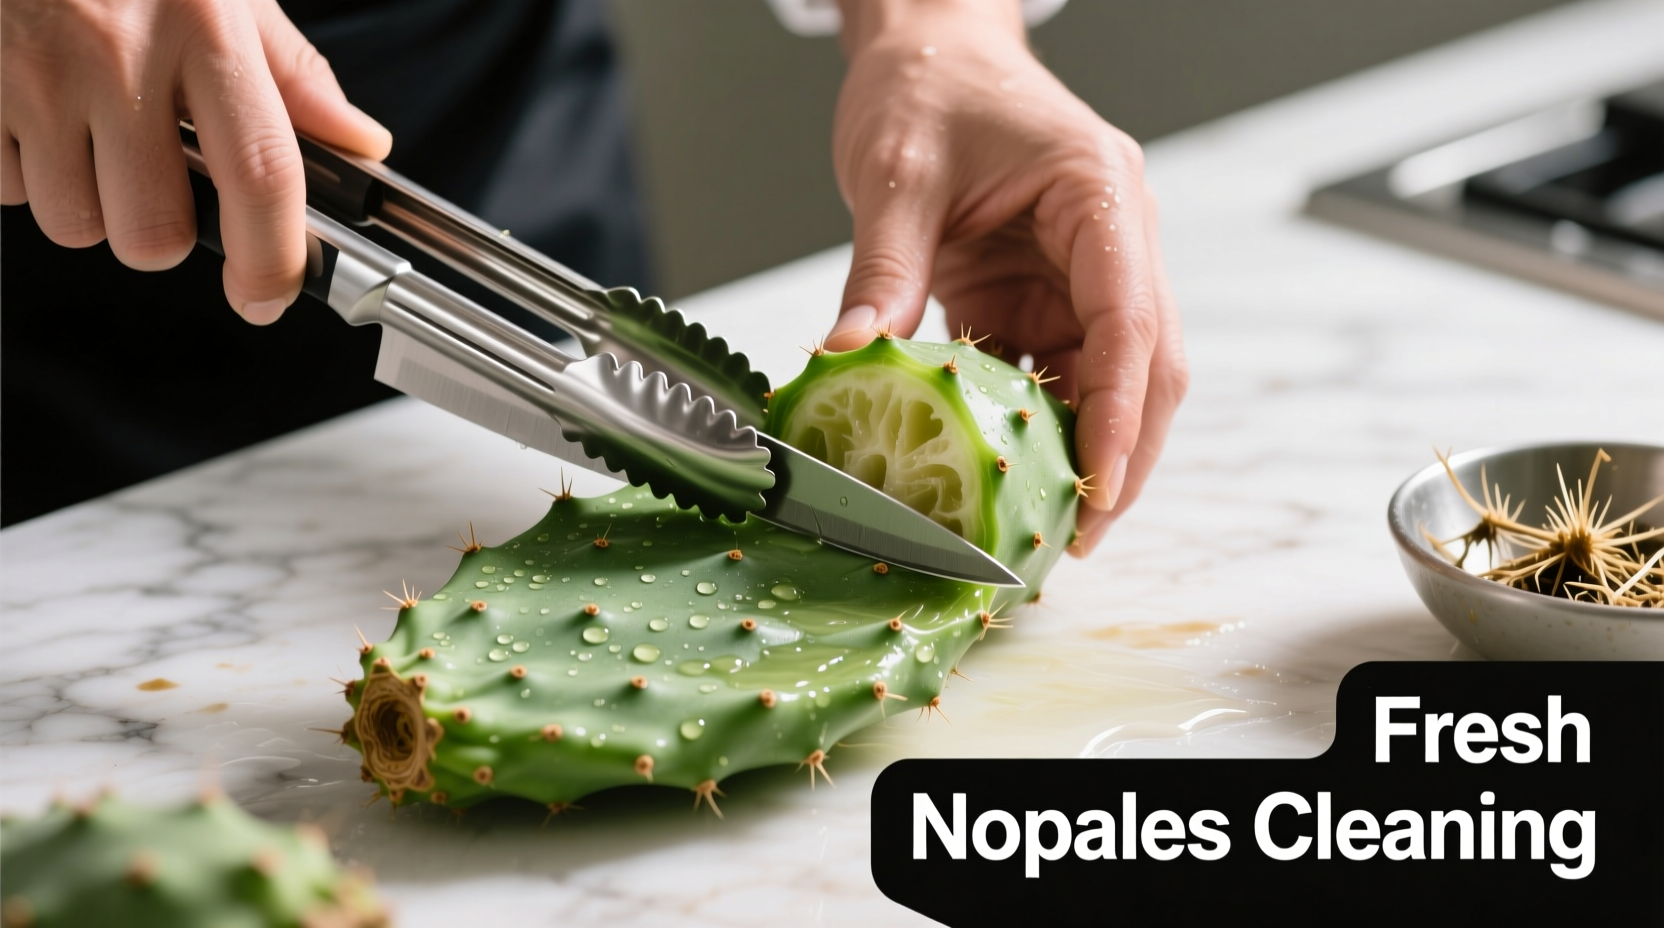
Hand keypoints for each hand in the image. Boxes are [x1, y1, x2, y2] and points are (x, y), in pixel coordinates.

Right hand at [1, 0, 390, 321]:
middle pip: (153, 231)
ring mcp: (34, 75)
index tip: (267, 295)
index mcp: (205, 28)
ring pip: (74, 224)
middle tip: (156, 179)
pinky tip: (39, 115)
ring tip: (91, 133)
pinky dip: (25, 172)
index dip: (271, 259)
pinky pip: (6, 191)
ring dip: (89, 202)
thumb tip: (358, 143)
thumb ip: (291, 74)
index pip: (261, 174)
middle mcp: (119, 55)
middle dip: (160, 232)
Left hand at [825, 0, 1187, 554]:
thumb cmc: (927, 89)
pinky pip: (1057, 372)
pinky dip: (1039, 426)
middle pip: (1146, 365)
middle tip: (1079, 538)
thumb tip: (850, 361)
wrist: (928, 51)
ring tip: (1044, 527)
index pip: (1129, 320)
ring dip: (1086, 452)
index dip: (1120, 411)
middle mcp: (1114, 238)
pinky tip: (1008, 477)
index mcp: (1099, 194)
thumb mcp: (896, 178)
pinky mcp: (1046, 295)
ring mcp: (1085, 272)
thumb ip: (883, 272)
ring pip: (1110, 380)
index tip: (1099, 486)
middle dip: (1122, 455)